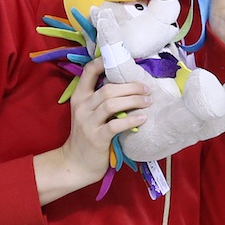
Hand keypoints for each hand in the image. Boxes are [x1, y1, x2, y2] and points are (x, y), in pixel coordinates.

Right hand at [35, 58, 150, 204]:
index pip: (88, 72)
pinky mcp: (96, 138)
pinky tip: (142, 118)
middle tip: (147, 89)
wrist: (76, 163)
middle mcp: (82, 107)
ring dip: (134, 100)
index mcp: (80, 97)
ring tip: (148, 102)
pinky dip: (131, 120)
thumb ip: (100, 98)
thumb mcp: (89, 113)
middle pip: (108, 89)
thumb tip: (127, 81)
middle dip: (131, 87)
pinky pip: (115, 125)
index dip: (104, 62)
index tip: (125, 60)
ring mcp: (88, 123)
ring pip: (111, 104)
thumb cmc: (88, 134)